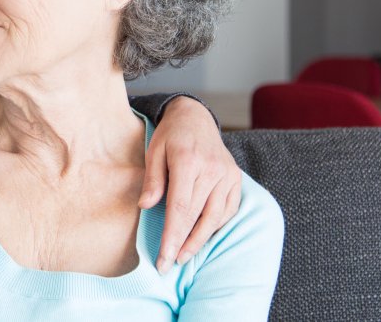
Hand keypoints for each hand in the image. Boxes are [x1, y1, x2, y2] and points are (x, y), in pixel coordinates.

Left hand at [139, 96, 241, 272]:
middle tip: (167, 264)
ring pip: (215, 217)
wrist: (196, 117)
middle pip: (197, 216)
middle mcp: (212, 169)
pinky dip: (215, 226)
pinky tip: (201, 237)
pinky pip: (228, 210)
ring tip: (182, 256)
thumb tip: (145, 207)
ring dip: (199, 240)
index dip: (172, 237)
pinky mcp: (235, 179)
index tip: (163, 258)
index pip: (180, 208)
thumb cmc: (170, 136)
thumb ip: (152, 179)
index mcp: (188, 161)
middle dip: (181, 244)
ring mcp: (227, 174)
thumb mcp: (154, 151)